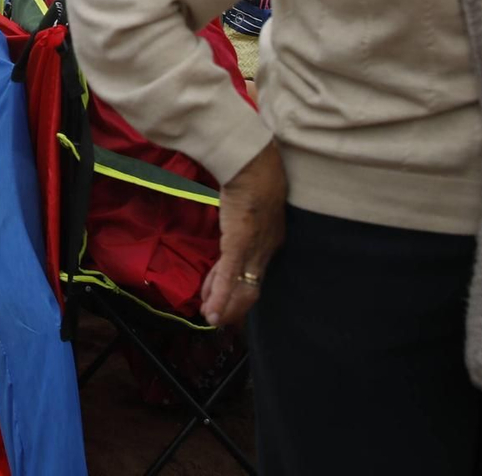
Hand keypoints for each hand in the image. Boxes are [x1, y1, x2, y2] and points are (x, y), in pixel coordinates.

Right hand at [200, 145, 286, 326]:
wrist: (254, 164)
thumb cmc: (252, 175)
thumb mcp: (250, 202)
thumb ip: (244, 213)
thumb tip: (234, 209)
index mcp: (270, 239)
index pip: (254, 272)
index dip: (237, 287)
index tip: (222, 295)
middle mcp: (266, 249)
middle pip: (252, 287)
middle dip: (233, 304)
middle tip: (216, 316)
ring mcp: (253, 248)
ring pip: (240, 286)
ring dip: (224, 305)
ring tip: (211, 318)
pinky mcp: (239, 244)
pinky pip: (229, 276)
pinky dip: (219, 297)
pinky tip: (211, 311)